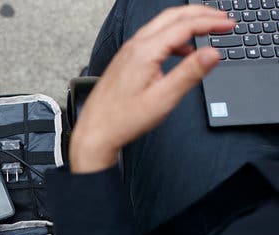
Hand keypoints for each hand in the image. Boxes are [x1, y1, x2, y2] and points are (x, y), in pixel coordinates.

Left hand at [69, 5, 235, 172]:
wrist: (95, 131)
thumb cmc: (123, 119)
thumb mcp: (163, 98)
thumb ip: (189, 73)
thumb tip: (212, 53)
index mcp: (145, 52)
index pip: (184, 26)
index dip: (210, 22)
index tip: (228, 25)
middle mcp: (134, 46)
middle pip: (172, 16)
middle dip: (200, 14)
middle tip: (222, 19)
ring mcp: (127, 52)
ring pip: (161, 25)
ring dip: (186, 23)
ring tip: (207, 31)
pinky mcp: (125, 60)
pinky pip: (152, 38)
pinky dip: (172, 37)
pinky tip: (182, 51)